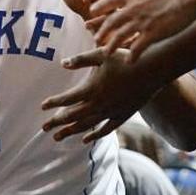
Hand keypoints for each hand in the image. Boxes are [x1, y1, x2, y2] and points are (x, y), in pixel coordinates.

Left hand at [41, 48, 159, 142]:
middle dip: (57, 122)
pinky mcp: (122, 115)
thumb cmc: (126, 58)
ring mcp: (111, 112)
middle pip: (73, 116)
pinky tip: (85, 140)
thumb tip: (63, 64)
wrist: (152, 70)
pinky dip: (94, 135)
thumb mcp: (101, 54)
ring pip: (87, 125)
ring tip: (57, 138)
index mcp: (93, 88)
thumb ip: (81, 59)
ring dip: (70, 131)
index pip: (67, 99)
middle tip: (43, 128)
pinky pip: (105, 129)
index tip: (42, 106)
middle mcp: (100, 104)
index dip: (54, 103)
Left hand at [85, 0, 195, 59]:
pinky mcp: (153, 33)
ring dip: (111, 46)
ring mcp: (141, 22)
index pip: (108, 0)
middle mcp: (132, 8)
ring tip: (106, 53)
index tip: (92, 12)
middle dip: (101, 31)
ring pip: (119, 36)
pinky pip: (137, 48)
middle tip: (96, 38)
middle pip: (110, 22)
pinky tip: (129, 62)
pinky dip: (131, 56)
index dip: (98, 7)